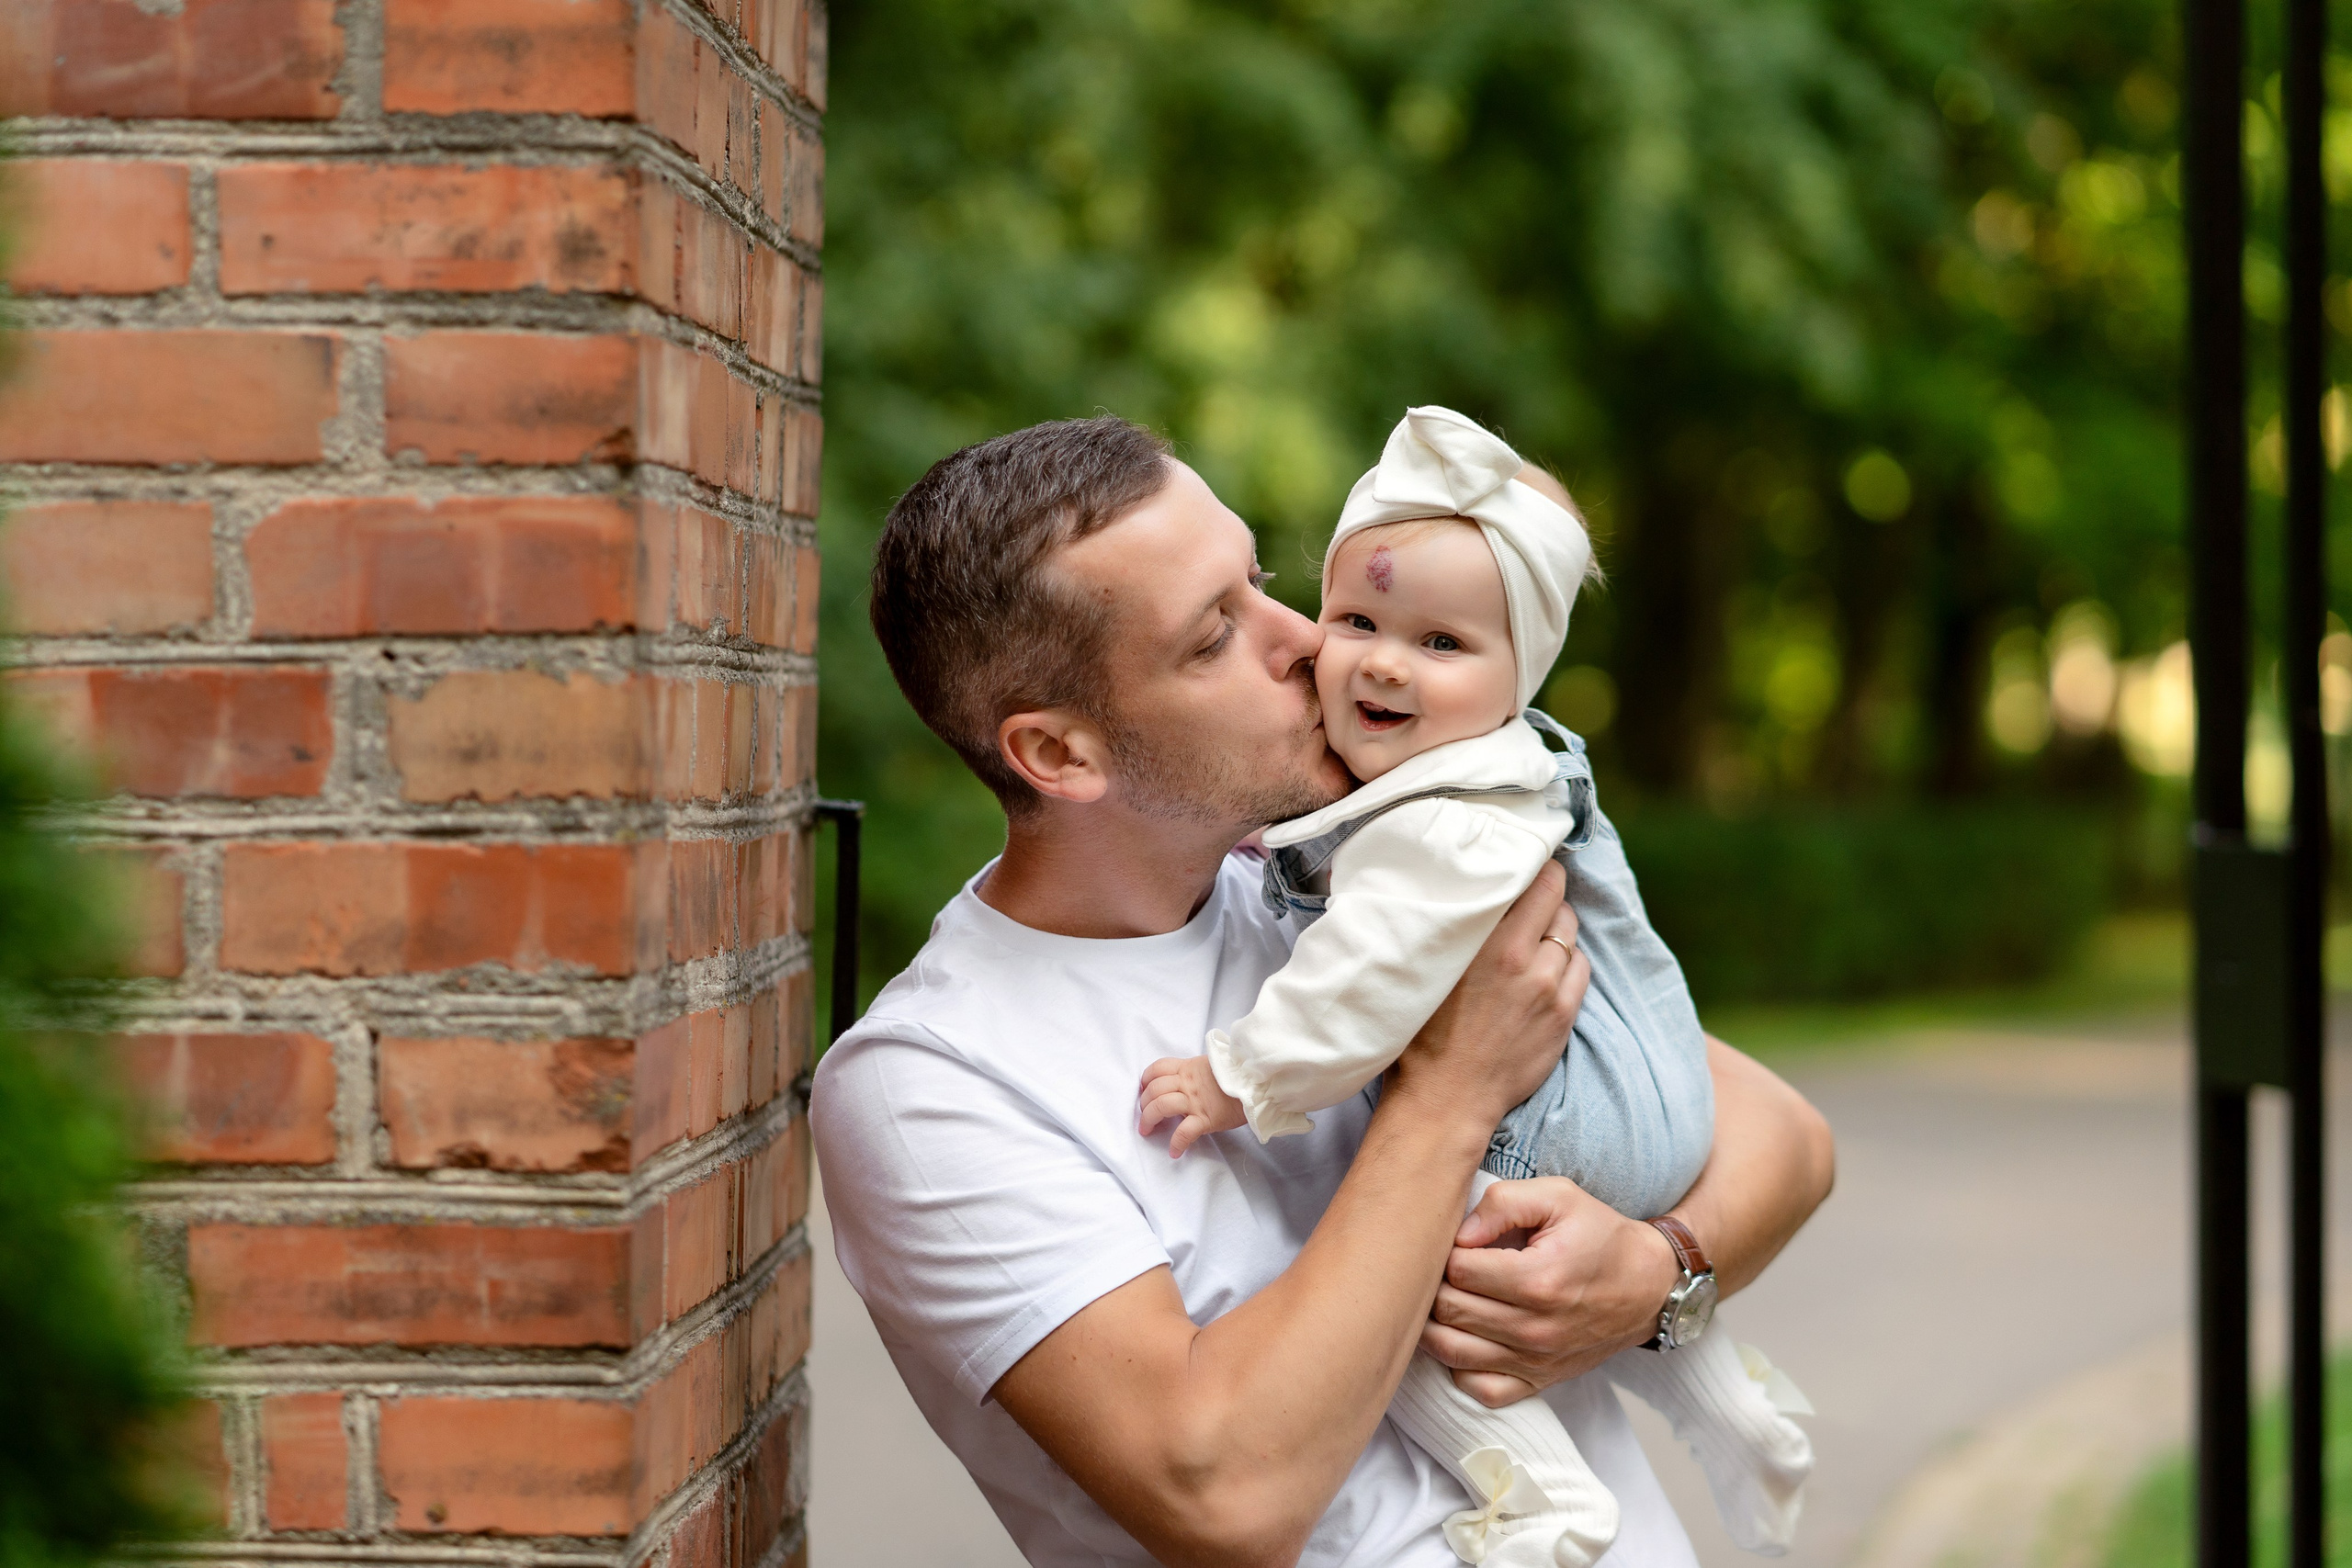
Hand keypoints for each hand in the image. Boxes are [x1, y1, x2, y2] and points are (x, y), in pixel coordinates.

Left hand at [1138, 1055, 1248, 1157]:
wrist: (1258, 1085)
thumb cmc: (1238, 1077)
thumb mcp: (1212, 1066)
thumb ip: (1194, 1073)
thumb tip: (1182, 1082)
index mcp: (1189, 1068)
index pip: (1158, 1068)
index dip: (1146, 1079)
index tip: (1144, 1090)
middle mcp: (1188, 1082)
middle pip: (1154, 1089)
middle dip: (1143, 1104)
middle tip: (1145, 1115)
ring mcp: (1195, 1100)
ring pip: (1161, 1106)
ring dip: (1149, 1120)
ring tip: (1148, 1131)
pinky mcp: (1206, 1119)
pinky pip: (1184, 1132)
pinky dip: (1176, 1143)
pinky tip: (1174, 1152)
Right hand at [1390, 861, 1589, 1128]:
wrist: (1445, 1097)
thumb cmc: (1420, 1033)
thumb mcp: (1426, 967)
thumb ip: (1453, 928)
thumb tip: (1465, 892)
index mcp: (1486, 941)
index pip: (1535, 881)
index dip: (1534, 867)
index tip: (1525, 863)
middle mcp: (1522, 958)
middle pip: (1558, 901)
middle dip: (1548, 893)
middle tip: (1532, 895)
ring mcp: (1548, 988)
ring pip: (1570, 934)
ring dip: (1556, 930)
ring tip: (1534, 939)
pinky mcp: (1563, 1015)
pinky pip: (1582, 969)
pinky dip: (1568, 962)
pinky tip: (1546, 971)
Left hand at [1418, 1177, 1681, 1406]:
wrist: (1648, 1287)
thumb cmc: (1599, 1236)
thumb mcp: (1558, 1196)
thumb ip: (1502, 1202)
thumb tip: (1458, 1235)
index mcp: (1539, 1281)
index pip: (1458, 1270)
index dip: (1446, 1250)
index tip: (1457, 1241)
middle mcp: (1535, 1329)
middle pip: (1448, 1311)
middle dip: (1436, 1284)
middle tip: (1444, 1267)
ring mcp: (1535, 1363)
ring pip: (1450, 1351)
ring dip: (1435, 1323)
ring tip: (1445, 1297)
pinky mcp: (1537, 1383)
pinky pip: (1477, 1388)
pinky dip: (1457, 1365)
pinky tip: (1464, 1335)